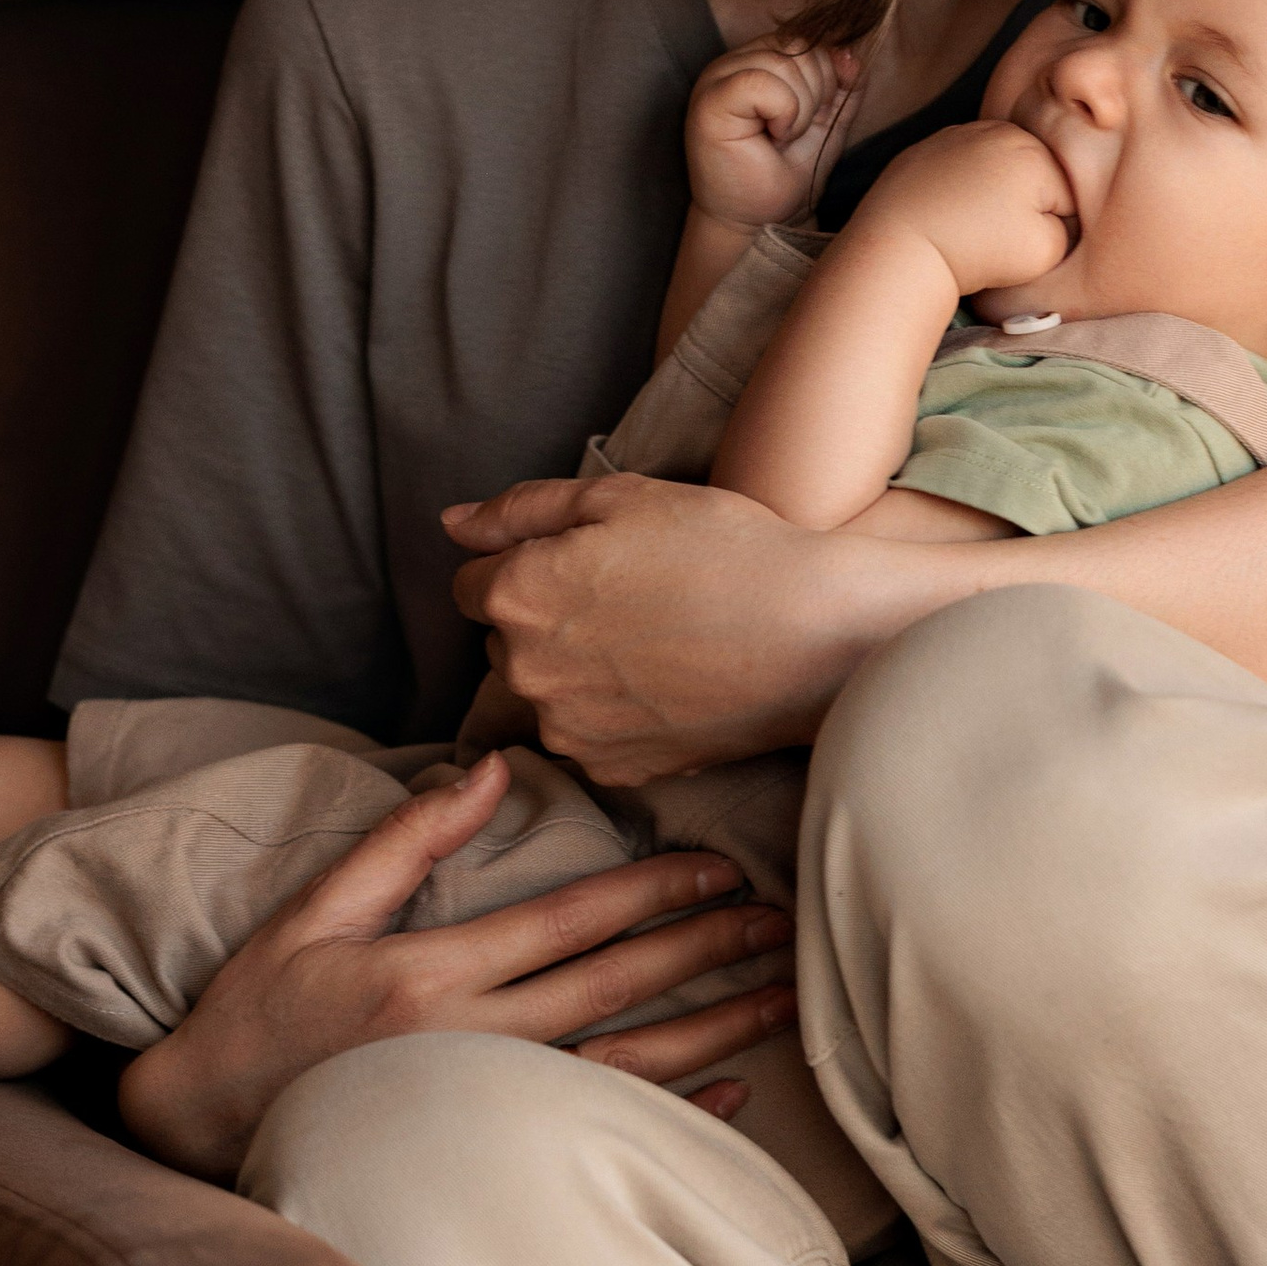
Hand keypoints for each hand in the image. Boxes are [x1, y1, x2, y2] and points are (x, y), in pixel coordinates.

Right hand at [115, 750, 792, 1180]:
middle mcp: (473, 1044)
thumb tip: (489, 767)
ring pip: (630, 1064)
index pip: (572, 921)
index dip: (655, 889)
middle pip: (619, 987)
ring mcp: (488, 1107)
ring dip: (715, 1028)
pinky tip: (737, 1091)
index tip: (720, 865)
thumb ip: (406, 840)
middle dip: (708, 949)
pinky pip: (603, 1131)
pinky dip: (678, 1112)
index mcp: (432, 974)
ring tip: (782, 997)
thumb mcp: (315, 910)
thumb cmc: (256, 1012)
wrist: (201, 1128)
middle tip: (781, 920)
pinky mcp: (491, 1152)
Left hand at [445, 468, 1000, 780]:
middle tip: (626, 597)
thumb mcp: (620, 496)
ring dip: (574, 670)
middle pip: (504, 642)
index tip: (580, 564)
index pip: (470, 585)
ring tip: (654, 641)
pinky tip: (667, 683)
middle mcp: (526, 670)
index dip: (521, 565)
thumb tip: (453, 524)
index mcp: (518, 594)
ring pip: (546, 692)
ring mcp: (568, 728)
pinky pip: (588, 736)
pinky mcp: (613, 769)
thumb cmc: (723, 550)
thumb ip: (521, 510)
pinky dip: (613, 714)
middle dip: (542, 619)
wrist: (813, 636)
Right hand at [684, 35, 860, 228]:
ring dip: (800, 110)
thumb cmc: (786, 173)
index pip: (807, 39)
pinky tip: (773, 137)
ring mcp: (717, 78)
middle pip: (799, 46)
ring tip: (782, 138)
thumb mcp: (828, 120)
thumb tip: (851, 52)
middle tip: (793, 134)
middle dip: (815, 95)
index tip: (808, 121)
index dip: (825, 78)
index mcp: (758, 59)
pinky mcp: (709, 100)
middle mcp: (734, 61)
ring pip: (785, 63)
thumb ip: (842, 83)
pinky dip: (783, 114)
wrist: (762, 220)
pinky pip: (762, 82)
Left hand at [850, 118, 1075, 301]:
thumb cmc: (973, 252)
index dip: (1050, 228)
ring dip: (992, 195)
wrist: (899, 248)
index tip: (1018, 243)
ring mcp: (958, 133)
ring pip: (997, 170)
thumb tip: (1057, 214)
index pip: (1065, 195)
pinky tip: (948, 211)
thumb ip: (1069, 229)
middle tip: (991, 234)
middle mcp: (997, 129)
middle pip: (1032, 175)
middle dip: (1022, 205)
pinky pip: (962, 168)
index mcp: (1033, 150)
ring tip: (968, 224)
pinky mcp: (927, 147)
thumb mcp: (1045, 251)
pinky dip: (960, 188)